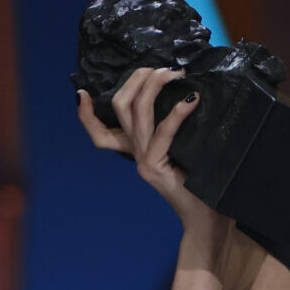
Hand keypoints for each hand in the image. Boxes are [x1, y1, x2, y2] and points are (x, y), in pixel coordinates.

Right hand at [76, 67, 215, 228]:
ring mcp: (143, 161)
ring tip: (173, 73)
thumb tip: (189, 95)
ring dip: (153, 87)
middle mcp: (134, 153)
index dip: (85, 113)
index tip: (82, 91)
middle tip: (161, 67)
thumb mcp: (186, 152)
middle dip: (137, 80)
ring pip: (136, 113)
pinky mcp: (156, 167)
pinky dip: (177, 113)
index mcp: (136, 149)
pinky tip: (192, 100)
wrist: (207, 221)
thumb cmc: (203, 185)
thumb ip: (178, 131)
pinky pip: (163, 133)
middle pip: (119, 108)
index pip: (99, 131)